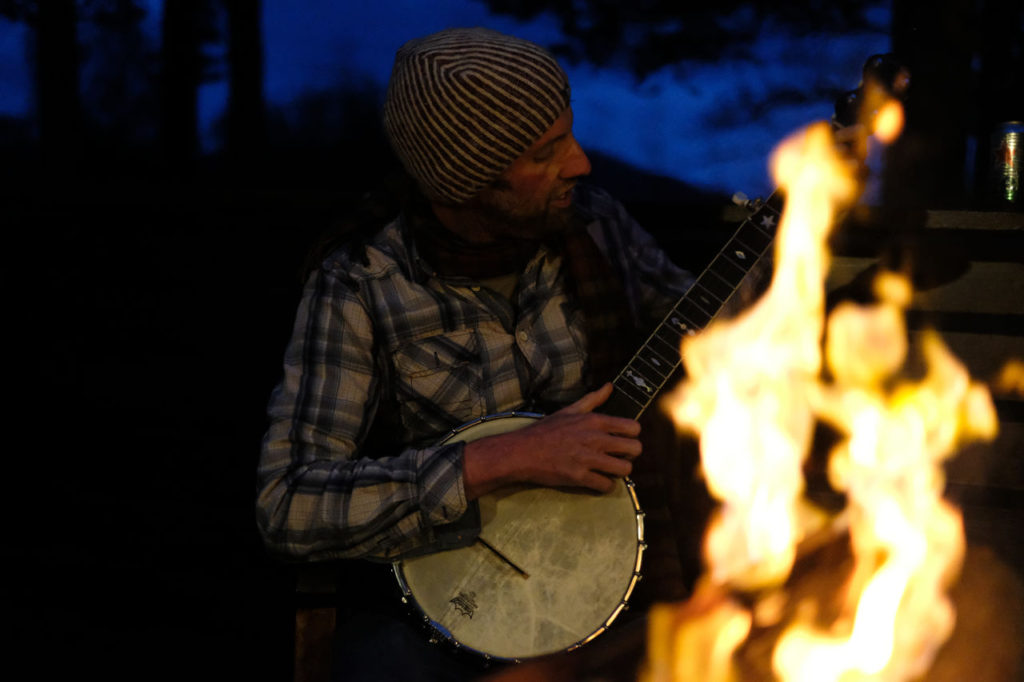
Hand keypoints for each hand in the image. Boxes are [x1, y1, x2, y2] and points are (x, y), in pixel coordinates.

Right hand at [462, 383, 641, 497]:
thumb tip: (609, 386)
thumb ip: (593, 399)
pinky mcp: (579, 477)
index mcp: (594, 421)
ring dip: (619, 471)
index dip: (632, 435)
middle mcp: (595, 438)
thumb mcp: (569, 410)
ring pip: (625, 469)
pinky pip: (606, 485)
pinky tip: (596, 480)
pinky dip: (604, 485)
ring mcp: (587, 458)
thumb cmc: (545, 431)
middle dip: (629, 454)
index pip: (633, 428)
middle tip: (619, 457)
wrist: (522, 452)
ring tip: (609, 470)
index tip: (623, 440)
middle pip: (635, 449)